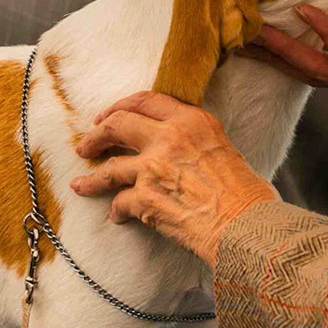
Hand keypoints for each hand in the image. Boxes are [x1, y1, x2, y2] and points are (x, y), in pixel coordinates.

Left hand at [70, 91, 278, 266]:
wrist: (246, 227)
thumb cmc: (246, 195)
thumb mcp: (224, 150)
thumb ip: (195, 143)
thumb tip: (179, 153)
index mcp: (193, 120)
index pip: (147, 100)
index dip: (121, 106)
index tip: (108, 115)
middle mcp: (170, 137)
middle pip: (118, 124)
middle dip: (97, 134)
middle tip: (86, 145)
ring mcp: (153, 166)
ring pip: (109, 167)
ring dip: (91, 178)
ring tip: (80, 184)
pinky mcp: (145, 198)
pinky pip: (119, 202)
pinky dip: (116, 211)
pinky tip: (116, 217)